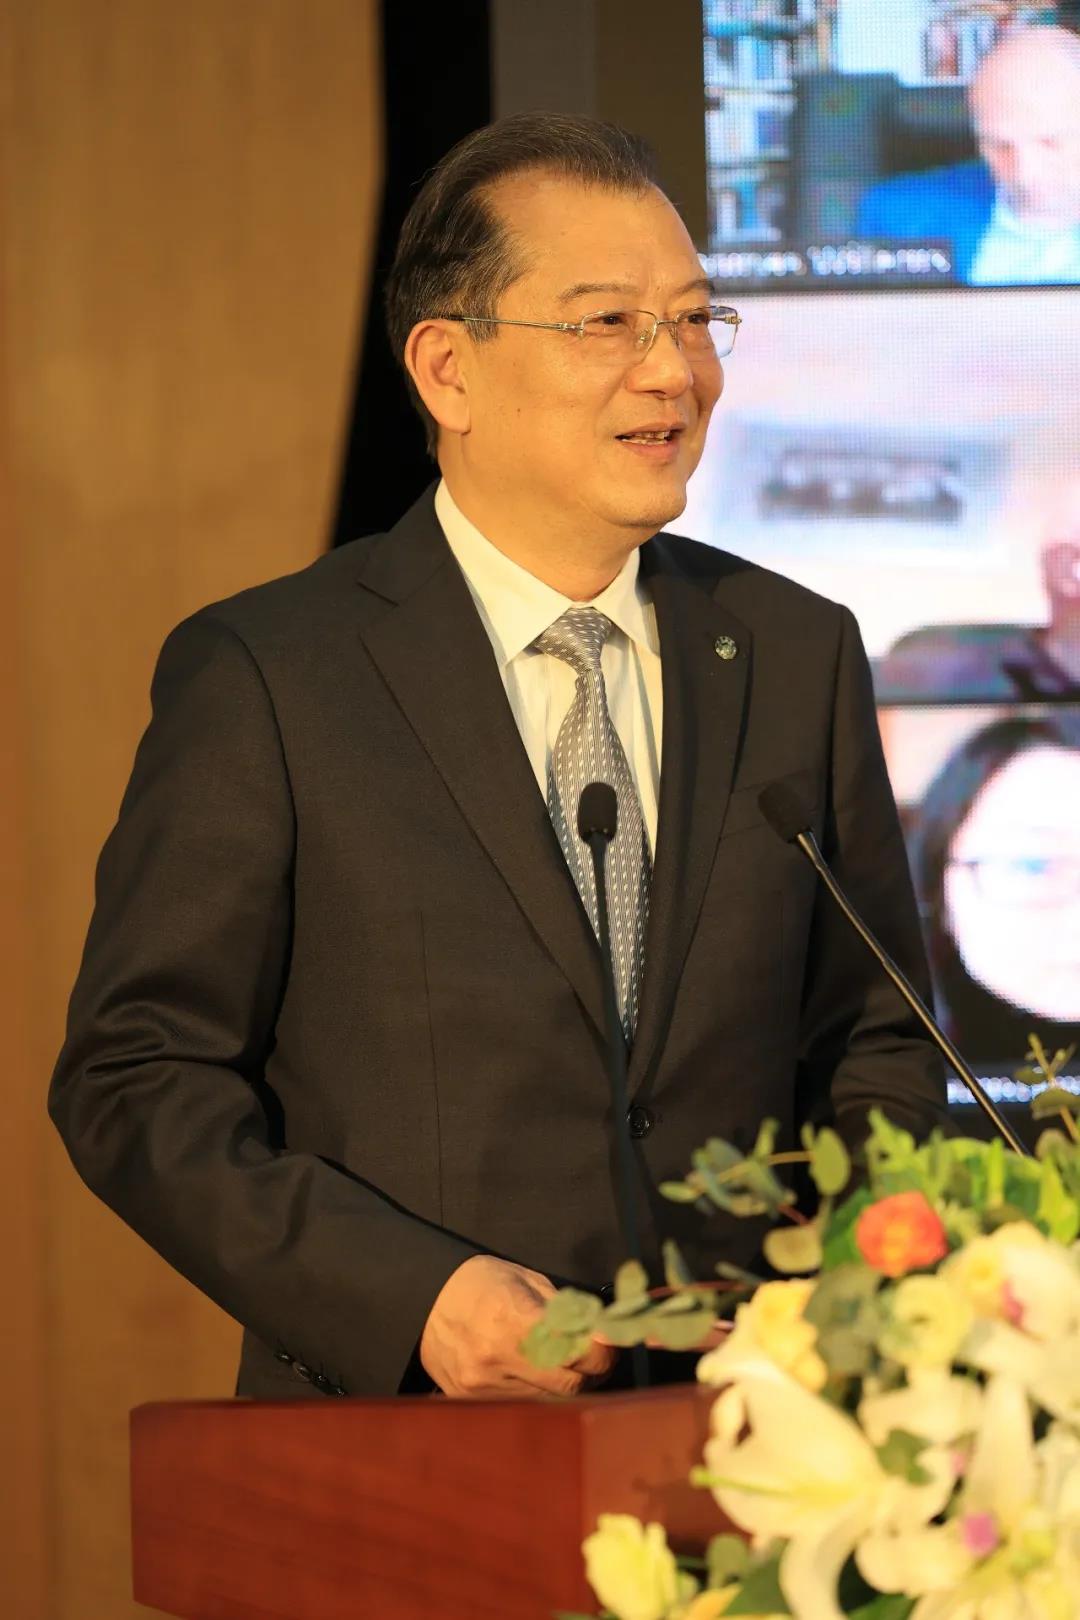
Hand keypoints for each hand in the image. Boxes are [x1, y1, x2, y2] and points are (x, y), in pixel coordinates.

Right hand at [419, 1254, 617, 1397]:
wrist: (422, 1301)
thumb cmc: (480, 1284)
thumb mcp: (525, 1280)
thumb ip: (564, 1309)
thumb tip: (603, 1331)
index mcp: (514, 1318)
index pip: (578, 1351)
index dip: (603, 1352)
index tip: (610, 1344)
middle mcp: (498, 1357)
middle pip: (570, 1384)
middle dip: (592, 1373)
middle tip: (597, 1358)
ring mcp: (484, 1384)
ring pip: (550, 1401)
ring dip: (567, 1385)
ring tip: (566, 1363)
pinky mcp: (473, 1401)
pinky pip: (522, 1406)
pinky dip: (538, 1394)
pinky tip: (535, 1375)